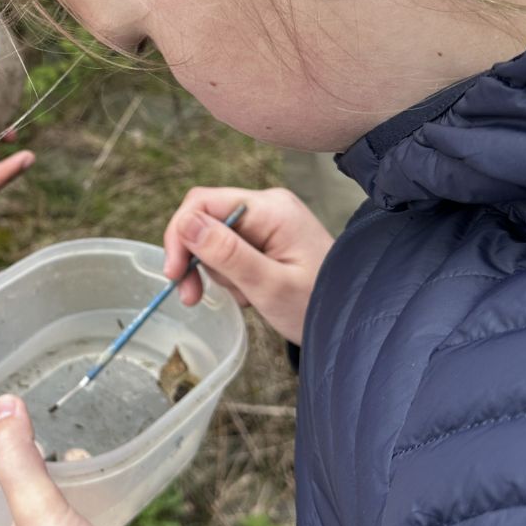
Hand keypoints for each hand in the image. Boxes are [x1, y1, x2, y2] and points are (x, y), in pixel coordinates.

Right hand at [163, 186, 333, 344]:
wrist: (352, 323)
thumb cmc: (319, 306)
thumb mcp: (270, 286)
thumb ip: (228, 254)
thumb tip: (185, 222)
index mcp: (271, 209)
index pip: (204, 202)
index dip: (180, 234)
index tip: (173, 274)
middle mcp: (267, 206)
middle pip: (205, 219)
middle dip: (195, 258)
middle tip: (192, 297)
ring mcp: (268, 221)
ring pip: (213, 237)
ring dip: (216, 272)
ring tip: (243, 298)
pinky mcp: (267, 237)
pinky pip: (230, 249)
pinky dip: (229, 274)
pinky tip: (248, 294)